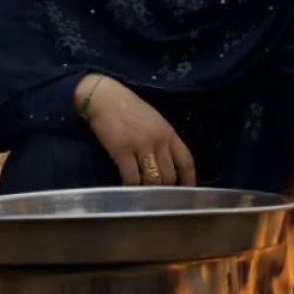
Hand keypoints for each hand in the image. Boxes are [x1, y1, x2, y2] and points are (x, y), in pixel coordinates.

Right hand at [75, 74, 195, 186]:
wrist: (105, 97)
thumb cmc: (129, 108)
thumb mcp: (154, 121)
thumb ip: (163, 141)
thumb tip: (166, 165)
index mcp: (169, 133)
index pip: (186, 161)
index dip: (189, 180)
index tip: (187, 192)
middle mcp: (159, 141)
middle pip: (169, 176)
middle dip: (164, 189)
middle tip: (157, 196)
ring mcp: (141, 146)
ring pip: (153, 181)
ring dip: (149, 191)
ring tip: (143, 195)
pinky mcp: (122, 151)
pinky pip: (131, 179)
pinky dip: (131, 188)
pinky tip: (128, 190)